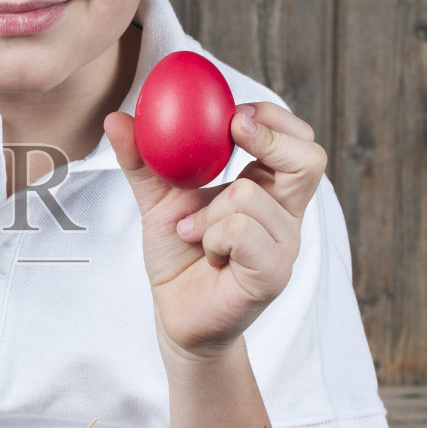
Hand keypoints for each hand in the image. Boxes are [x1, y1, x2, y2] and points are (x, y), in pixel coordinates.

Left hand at [104, 102, 326, 358]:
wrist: (174, 313)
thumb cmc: (177, 256)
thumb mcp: (157, 200)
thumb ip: (142, 159)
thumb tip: (116, 119)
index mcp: (268, 189)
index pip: (298, 141)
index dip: (273, 119)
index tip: (233, 114)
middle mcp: (286, 214)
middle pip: (310, 159)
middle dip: (269, 137)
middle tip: (232, 133)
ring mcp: (284, 246)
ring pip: (249, 196)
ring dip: (207, 212)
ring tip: (193, 233)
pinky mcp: (272, 274)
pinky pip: (241, 232)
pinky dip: (211, 237)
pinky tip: (206, 253)